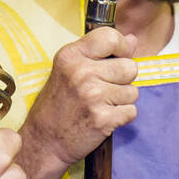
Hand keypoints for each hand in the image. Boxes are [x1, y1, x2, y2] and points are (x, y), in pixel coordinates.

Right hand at [16, 27, 138, 178]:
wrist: (44, 141)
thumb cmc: (59, 104)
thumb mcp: (71, 70)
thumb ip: (102, 53)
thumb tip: (134, 39)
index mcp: (71, 56)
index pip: (111, 37)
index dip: (123, 48)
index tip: (119, 58)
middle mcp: (81, 73)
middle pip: (130, 67)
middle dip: (124, 80)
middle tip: (104, 91)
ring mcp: (92, 96)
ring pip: (133, 92)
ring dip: (122, 101)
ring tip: (101, 105)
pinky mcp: (102, 119)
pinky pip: (131, 111)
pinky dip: (122, 117)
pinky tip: (104, 118)